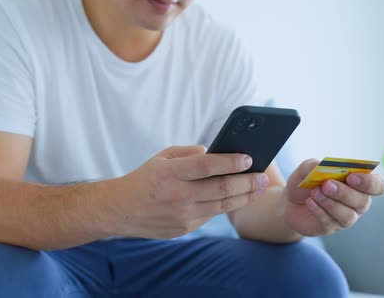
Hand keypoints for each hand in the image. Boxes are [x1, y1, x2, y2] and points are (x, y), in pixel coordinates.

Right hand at [112, 146, 268, 238]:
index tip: (249, 158)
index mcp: (170, 173)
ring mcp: (181, 216)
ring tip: (259, 188)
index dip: (231, 161)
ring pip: (222, 206)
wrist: (119, 210)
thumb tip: (215, 153)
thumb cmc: (144, 179)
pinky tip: (237, 198)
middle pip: (221, 188)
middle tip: (263, 177)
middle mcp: (177, 195)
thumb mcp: (162, 158)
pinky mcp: (183, 229)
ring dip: (245, 196)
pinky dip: (225, 206)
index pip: (207, 165)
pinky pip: (209, 216)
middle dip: (247, 182)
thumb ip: (189, 154)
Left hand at [283, 159, 383, 236]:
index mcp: (359, 184)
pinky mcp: (330, 227)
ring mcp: (345, 217)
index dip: (369, 182)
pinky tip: (310, 202)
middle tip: (327, 184)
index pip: (377, 186)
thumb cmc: (306, 182)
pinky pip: (330, 222)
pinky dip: (319, 211)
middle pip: (363, 201)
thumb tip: (323, 166)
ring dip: (330, 202)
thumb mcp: (306, 169)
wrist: (290, 202)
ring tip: (314, 192)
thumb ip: (315, 165)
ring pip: (348, 215)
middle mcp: (357, 202)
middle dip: (344, 192)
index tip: (351, 176)